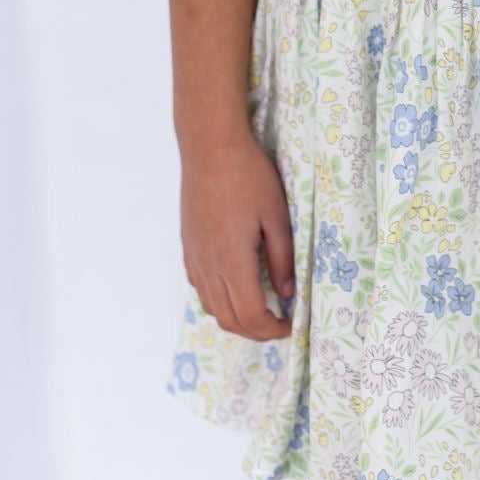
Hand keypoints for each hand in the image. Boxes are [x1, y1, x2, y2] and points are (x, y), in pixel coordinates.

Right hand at [180, 131, 294, 340]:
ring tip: (261, 310)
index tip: (291, 326)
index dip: (272, 330)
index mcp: (232, 260)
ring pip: (211, 307)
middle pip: (228, 319)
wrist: (210, 148)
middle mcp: (208, 265)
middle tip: (279, 325)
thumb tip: (286, 293)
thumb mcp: (277, 215)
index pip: (250, 314)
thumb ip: (282, 258)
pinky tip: (236, 287)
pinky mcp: (188, 247)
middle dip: (255, 332)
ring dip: (236, 318)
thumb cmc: (249, 176)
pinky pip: (200, 287)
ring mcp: (194, 257)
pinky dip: (219, 299)